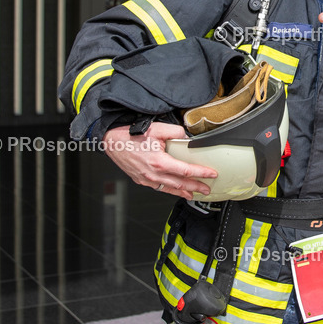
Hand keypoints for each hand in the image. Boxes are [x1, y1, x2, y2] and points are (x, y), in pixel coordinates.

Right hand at [103, 122, 217, 199]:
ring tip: (194, 195)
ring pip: (169, 189)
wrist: (111, 141)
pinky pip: (159, 188)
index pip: (186, 171)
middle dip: (195, 187)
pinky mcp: (141, 180)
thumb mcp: (157, 129)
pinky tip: (175, 191)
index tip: (211, 174)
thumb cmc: (130, 136)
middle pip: (180, 184)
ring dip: (183, 192)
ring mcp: (146, 178)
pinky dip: (169, 191)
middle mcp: (153, 173)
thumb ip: (175, 132)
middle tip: (206, 189)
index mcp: (159, 162)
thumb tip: (187, 137)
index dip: (201, 173)